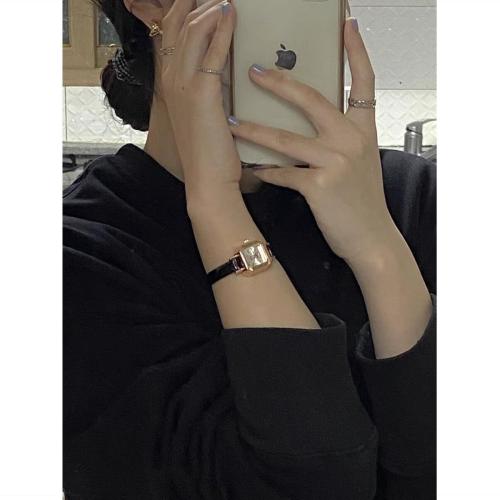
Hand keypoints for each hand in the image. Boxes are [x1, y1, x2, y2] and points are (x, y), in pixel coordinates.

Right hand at [159, 0, 240, 202]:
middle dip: (194, 0)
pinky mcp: (202, 93)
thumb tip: (224, 58)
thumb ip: (209, 81)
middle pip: (177, 23)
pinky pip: (212, 51)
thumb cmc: (208, 148)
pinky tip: (232, 14)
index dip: (185, 8)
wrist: (207, 178)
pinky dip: (222, 29)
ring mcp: (183, 84)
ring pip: (191, 30)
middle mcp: (171, 78)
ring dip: (210, 8)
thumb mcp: (204, 109)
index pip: (172, 32)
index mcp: (170, 81)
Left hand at [227, 18, 394, 263]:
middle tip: (253, 70)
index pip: (364, 81)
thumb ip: (341, 138)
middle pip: (312, 99)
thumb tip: (313, 124)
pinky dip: (265, 171)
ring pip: (287, 138)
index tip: (346, 25)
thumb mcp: (361, 161)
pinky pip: (283, 172)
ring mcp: (336, 161)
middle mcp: (351, 140)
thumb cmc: (363, 201)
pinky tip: (252, 169)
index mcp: (363, 130)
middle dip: (279, 82)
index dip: (356, 50)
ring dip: (255, 129)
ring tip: (232, 121)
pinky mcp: (319, 185)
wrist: (372, 237)